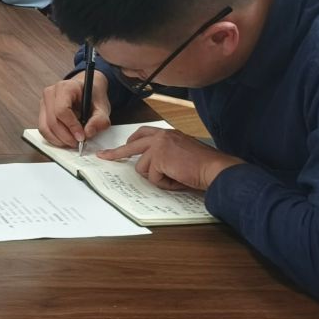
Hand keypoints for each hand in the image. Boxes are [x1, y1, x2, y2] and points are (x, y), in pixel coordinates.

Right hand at [36, 74, 111, 148]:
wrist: (85, 90)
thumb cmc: (92, 97)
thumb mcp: (102, 107)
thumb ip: (99, 120)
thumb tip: (88, 133)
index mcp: (66, 87)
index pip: (62, 110)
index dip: (71, 126)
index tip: (81, 137)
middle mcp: (51, 93)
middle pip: (52, 120)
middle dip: (65, 136)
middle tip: (78, 143)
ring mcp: (44, 102)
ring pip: (45, 127)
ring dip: (58, 139)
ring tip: (72, 142)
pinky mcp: (42, 112)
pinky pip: (43, 129)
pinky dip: (53, 138)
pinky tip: (65, 139)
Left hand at [101, 125, 241, 192]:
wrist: (215, 169)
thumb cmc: (203, 166)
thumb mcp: (181, 156)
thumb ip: (165, 156)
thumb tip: (149, 169)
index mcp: (168, 134)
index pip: (143, 134)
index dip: (130, 143)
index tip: (119, 146)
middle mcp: (162, 136)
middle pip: (132, 145)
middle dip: (116, 153)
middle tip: (103, 157)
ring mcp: (159, 145)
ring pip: (144, 169)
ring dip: (159, 178)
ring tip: (177, 177)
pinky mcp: (159, 157)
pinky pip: (153, 178)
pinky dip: (165, 183)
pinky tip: (178, 179)